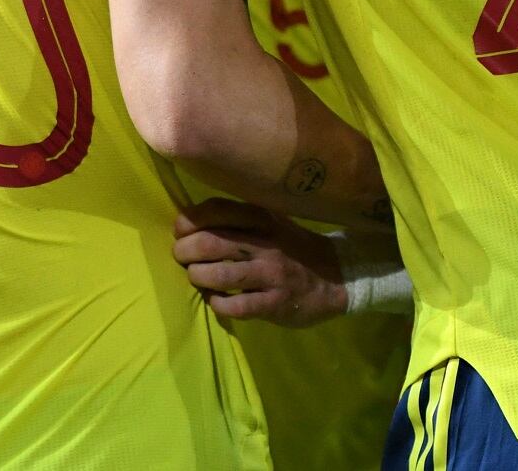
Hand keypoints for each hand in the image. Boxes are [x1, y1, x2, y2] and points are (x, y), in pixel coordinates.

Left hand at [172, 198, 347, 327]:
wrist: (336, 276)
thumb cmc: (291, 246)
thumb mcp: (270, 222)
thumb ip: (237, 218)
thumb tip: (189, 220)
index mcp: (261, 217)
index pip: (215, 210)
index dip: (189, 221)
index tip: (180, 231)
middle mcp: (265, 243)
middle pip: (209, 243)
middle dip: (184, 251)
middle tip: (182, 256)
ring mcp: (271, 275)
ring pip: (219, 276)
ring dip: (197, 277)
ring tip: (197, 277)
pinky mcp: (275, 304)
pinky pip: (235, 306)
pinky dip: (216, 303)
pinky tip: (216, 300)